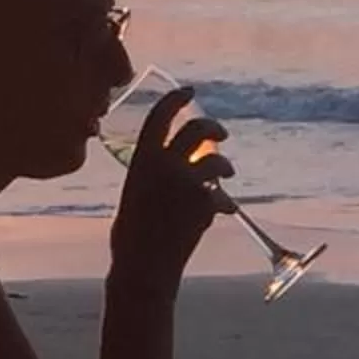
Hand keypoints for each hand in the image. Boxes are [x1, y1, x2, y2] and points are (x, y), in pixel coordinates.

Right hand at [108, 86, 232, 293]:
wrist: (143, 266)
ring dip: (224, 168)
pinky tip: (225, 211)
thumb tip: (180, 164)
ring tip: (226, 175)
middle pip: (197, 130)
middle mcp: (164, 163)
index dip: (176, 100)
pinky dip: (224, 203)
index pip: (160, 116)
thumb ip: (155, 174)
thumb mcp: (136, 193)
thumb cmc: (133, 235)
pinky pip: (221, 196)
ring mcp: (186, 182)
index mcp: (141, 159)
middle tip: (222, 134)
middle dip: (214, 128)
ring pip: (216, 162)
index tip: (190, 92)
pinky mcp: (204, 203)